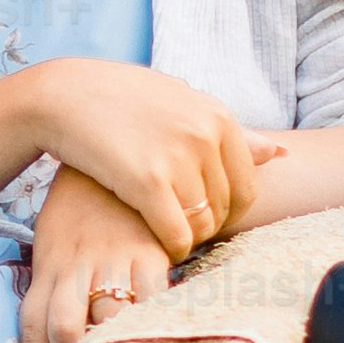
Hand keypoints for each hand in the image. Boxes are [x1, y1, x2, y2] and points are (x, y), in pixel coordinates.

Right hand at [7, 60, 251, 256]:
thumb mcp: (179, 103)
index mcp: (218, 116)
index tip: (200, 215)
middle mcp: (205, 135)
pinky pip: (176, 233)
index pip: (246, 186)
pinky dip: (172, 247)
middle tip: (178, 227)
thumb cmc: (119, 98)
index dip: (226, 211)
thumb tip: (281, 152)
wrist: (62, 95)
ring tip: (166, 232)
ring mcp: (178, 157)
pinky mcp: (147, 181)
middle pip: (225, 208)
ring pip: (202, 224)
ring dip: (187, 238)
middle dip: (205, 226)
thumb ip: (227, 131)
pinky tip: (156, 243)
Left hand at [20, 169, 173, 342]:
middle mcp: (73, 266)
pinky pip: (151, 295)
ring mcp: (111, 259)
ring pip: (105, 317)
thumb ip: (52, 285)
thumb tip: (55, 337)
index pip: (31, 326)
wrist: (110, 155)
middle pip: (63, 327)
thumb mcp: (53, 241)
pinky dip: (152, 322)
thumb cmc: (80, 208)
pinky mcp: (148, 252)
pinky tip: (156, 341)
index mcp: (46, 266)